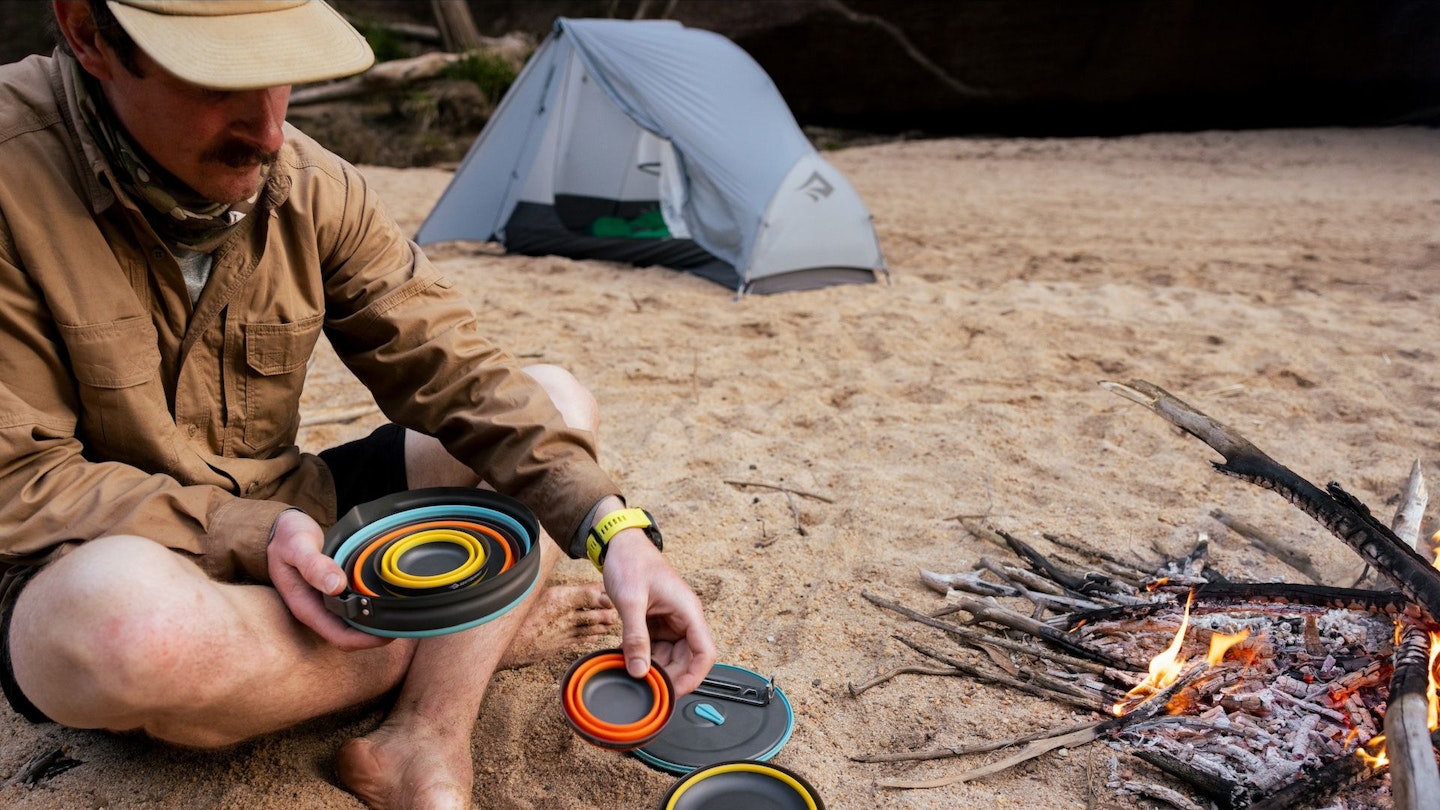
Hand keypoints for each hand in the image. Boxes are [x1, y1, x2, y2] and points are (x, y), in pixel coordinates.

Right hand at [266, 509, 390, 650]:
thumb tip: (336, 586)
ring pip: (353, 624)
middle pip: (350, 636)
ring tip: (399, 611)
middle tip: (403, 621)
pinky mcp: (331, 593)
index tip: (389, 632)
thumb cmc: (286, 538)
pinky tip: (384, 597)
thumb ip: (314, 566)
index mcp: (306, 607)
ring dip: (374, 623)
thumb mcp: (297, 547)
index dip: (366, 640)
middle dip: (376, 635)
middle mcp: (316, 610)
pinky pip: (352, 609)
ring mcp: (323, 603)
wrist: (279, 530)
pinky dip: (369, 608)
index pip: (340, 638)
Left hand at [601, 529, 715, 694]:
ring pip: (671, 657)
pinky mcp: (658, 623)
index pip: (705, 653)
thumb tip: (639, 671)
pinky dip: (644, 657)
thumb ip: (635, 637)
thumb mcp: (631, 601)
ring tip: (632, 672)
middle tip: (645, 687)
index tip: (674, 693)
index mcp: (688, 611)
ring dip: (654, 668)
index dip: (693, 677)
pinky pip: (657, 648)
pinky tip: (627, 660)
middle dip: (668, 676)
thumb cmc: (631, 562)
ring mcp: (671, 622)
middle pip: (687, 660)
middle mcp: (684, 619)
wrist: (620, 544)